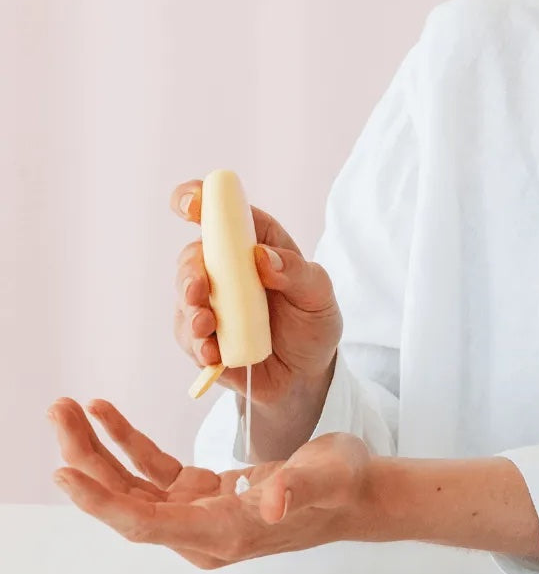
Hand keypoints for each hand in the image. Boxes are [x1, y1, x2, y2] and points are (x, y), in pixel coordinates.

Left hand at [46, 397, 377, 567]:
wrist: (359, 492)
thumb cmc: (345, 484)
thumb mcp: (326, 476)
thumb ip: (295, 486)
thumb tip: (269, 500)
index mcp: (223, 532)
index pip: (146, 522)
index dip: (101, 501)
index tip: (62, 473)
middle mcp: (202, 531)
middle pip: (128, 503)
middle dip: (87, 462)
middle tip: (58, 415)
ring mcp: (200, 514)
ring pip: (133, 487)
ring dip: (99, 450)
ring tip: (70, 410)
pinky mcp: (205, 494)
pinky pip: (154, 471)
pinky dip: (128, 443)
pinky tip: (107, 415)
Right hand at [171, 179, 341, 407]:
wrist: (306, 374)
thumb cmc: (312, 322)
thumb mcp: (319, 294)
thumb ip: (296, 272)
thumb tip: (262, 256)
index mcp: (256, 242)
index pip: (224, 212)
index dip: (201, 200)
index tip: (190, 202)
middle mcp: (227, 268)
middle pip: (193, 255)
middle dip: (189, 270)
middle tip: (199, 289)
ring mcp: (211, 303)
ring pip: (184, 295)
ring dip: (190, 309)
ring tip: (206, 327)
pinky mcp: (202, 337)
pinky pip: (187, 336)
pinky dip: (197, 344)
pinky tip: (212, 353)